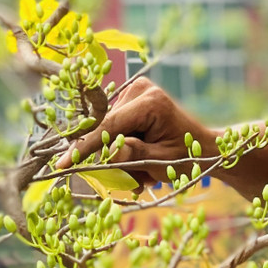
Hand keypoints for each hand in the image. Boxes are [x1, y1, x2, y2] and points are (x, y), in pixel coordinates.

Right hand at [64, 77, 209, 186]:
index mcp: (151, 102)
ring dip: (121, 155)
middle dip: (114, 157)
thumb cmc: (188, 156)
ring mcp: (134, 92)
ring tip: (146, 169)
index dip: (84, 147)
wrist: (204, 146)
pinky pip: (114, 128)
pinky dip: (124, 147)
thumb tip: (109, 151)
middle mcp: (140, 89)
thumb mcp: (163, 162)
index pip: (108, 126)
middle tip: (139, 178)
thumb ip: (135, 156)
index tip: (62, 164)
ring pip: (108, 130)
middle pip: (106, 129)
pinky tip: (142, 156)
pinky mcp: (130, 99)